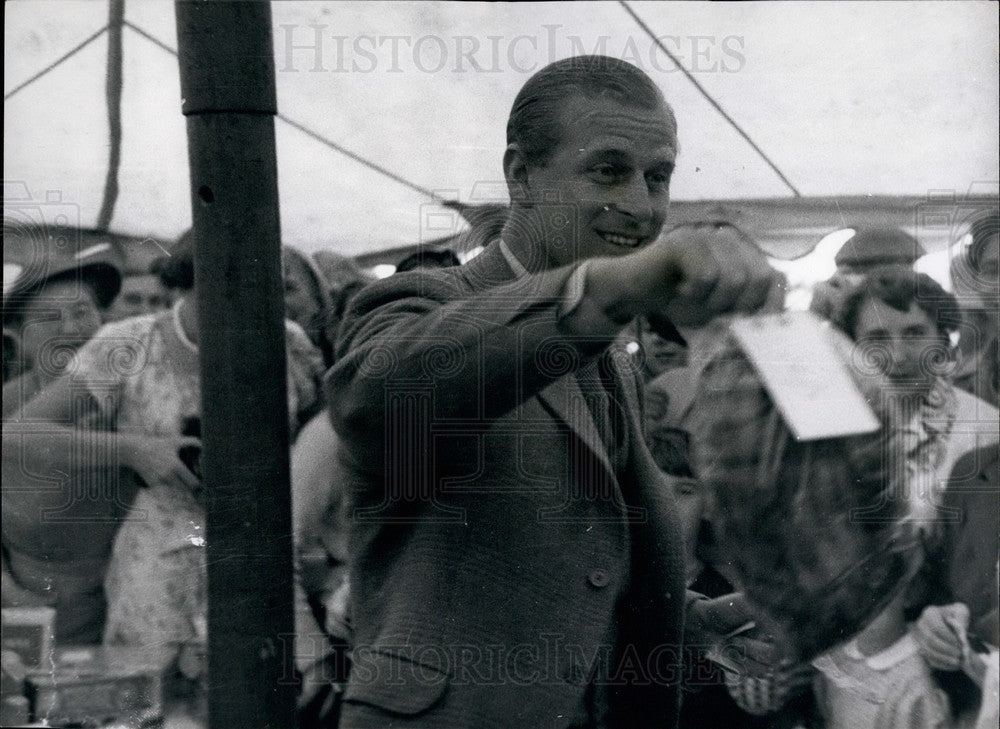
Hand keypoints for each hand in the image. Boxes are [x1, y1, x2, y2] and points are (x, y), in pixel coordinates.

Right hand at [120, 433, 201, 491]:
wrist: (135, 451)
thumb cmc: (157, 444)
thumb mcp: (174, 441)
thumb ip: (191, 441)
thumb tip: (204, 444)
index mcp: (176, 466)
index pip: (192, 482)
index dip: (198, 485)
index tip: (202, 484)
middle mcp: (168, 475)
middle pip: (184, 489)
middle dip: (190, 489)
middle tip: (196, 489)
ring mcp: (159, 481)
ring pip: (174, 490)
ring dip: (179, 489)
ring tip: (184, 488)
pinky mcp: (152, 484)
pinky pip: (164, 489)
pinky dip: (168, 488)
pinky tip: (168, 482)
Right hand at [651, 222, 781, 326]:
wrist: (634, 292)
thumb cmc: (679, 302)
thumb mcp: (721, 311)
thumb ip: (749, 309)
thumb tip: (774, 320)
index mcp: (746, 254)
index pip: (777, 280)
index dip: (761, 308)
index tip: (734, 319)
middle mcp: (732, 239)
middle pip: (760, 279)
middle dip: (735, 306)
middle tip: (710, 310)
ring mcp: (709, 236)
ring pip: (736, 279)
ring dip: (711, 303)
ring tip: (692, 300)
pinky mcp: (686, 240)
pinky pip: (707, 275)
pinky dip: (694, 294)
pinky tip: (679, 291)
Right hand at [914, 603, 971, 671]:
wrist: (950, 625)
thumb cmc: (956, 617)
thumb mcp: (961, 611)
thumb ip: (961, 617)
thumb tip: (958, 629)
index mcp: (929, 613)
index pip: (937, 628)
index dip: (949, 638)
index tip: (961, 643)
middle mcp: (921, 625)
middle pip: (930, 640)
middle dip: (947, 649)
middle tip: (961, 654)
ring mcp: (919, 638)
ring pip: (928, 651)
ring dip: (945, 658)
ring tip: (959, 661)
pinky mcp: (922, 650)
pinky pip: (929, 659)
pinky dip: (943, 664)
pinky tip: (954, 665)